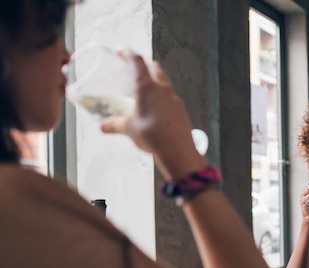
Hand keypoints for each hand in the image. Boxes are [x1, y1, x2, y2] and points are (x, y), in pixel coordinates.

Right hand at [100, 51, 202, 177]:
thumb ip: (115, 125)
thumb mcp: (129, 129)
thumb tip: (104, 126)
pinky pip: (170, 98)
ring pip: (164, 82)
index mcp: (147, 88)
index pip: (137, 62)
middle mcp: (162, 89)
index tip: (121, 52)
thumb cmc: (154, 137)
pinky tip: (157, 108)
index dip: (128, 54)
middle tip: (135, 68)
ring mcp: (174, 99)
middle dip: (144, 65)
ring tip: (145, 89)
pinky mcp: (180, 110)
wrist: (178, 151)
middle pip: (154, 68)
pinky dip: (162, 97)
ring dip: (155, 80)